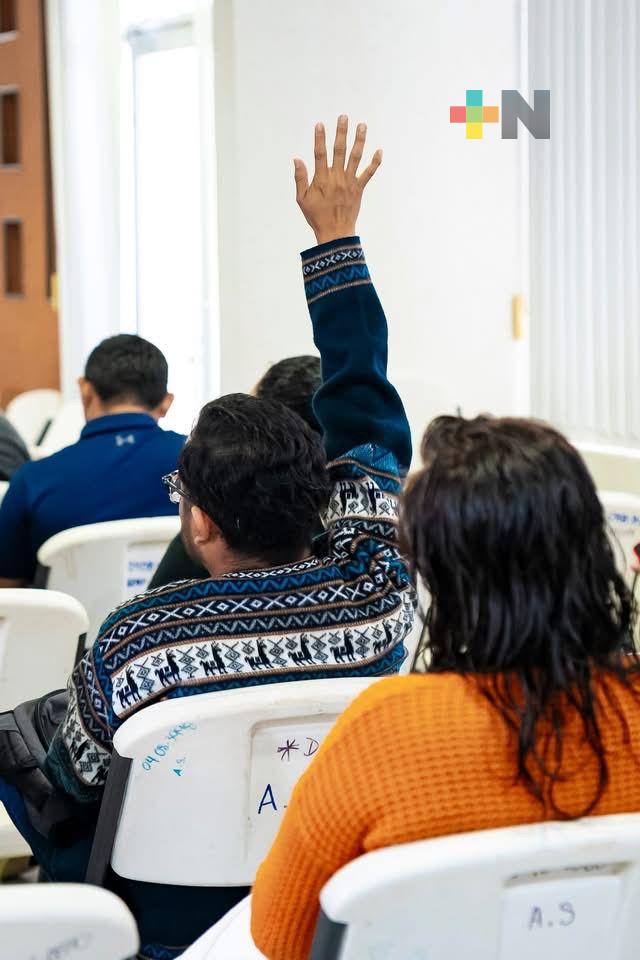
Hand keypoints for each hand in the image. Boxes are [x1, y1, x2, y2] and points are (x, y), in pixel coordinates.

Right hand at [294, 115, 382, 244]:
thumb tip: (297, 159)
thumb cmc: (316, 216)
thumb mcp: (302, 199)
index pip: (319, 155)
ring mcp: (349, 183)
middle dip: (341, 133)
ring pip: (355, 158)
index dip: (319, 139)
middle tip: (343, 117)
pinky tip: (379, 151)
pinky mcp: (359, 189)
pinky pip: (369, 174)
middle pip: (339, 151)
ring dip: (359, 141)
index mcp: (321, 180)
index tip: (320, 125)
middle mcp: (336, 178)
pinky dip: (375, 163)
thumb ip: (300, 178)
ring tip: (362, 126)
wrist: (335, 233)